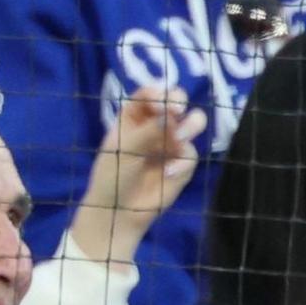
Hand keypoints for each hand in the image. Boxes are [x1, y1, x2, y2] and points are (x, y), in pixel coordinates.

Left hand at [68, 86, 207, 266]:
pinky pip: (191, 155)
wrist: (118, 212)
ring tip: (181, 137)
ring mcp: (171, 143)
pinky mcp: (182, 165)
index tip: (161, 102)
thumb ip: (149, 131)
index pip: (150, 94)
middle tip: (177, 110)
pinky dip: (182, 163)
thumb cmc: (112, 176)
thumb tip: (172, 115)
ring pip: (193, 123)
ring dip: (191, 125)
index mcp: (135, 116)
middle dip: (179, 102)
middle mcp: (156, 125)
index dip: (158, 92)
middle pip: (176, 102)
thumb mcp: (124, 150)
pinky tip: (167, 174)